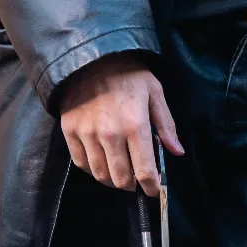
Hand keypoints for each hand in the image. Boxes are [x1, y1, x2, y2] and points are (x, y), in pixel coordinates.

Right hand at [58, 53, 182, 194]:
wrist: (90, 57)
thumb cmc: (128, 73)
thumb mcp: (154, 92)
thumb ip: (165, 125)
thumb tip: (176, 152)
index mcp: (135, 125)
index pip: (145, 171)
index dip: (152, 187)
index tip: (155, 190)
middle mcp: (110, 134)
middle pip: (121, 179)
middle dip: (132, 186)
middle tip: (137, 181)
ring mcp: (87, 134)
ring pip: (100, 175)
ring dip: (112, 180)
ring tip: (120, 173)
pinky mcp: (70, 132)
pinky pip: (81, 163)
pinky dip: (93, 169)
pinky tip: (102, 163)